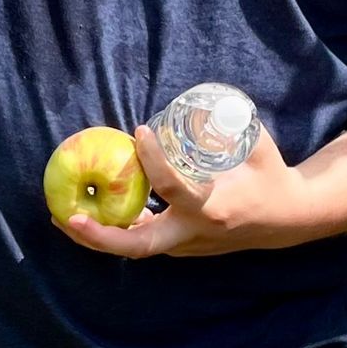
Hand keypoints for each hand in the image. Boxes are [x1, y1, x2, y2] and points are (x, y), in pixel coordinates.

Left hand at [59, 120, 315, 257]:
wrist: (286, 219)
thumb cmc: (270, 175)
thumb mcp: (256, 143)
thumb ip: (225, 122)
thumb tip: (191, 100)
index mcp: (215, 208)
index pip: (174, 189)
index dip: (154, 162)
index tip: (140, 133)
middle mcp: (195, 233)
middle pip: (140, 245)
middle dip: (102, 235)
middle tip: (69, 216)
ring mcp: (186, 245)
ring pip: (135, 247)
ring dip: (96, 235)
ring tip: (60, 213)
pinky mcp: (180, 246)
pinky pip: (141, 239)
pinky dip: (114, 228)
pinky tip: (86, 211)